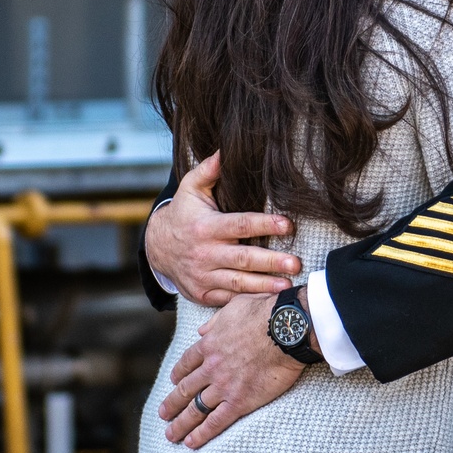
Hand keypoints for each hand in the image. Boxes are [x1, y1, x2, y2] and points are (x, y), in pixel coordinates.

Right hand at [145, 151, 299, 305]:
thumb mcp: (190, 189)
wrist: (158, 247)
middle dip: (270, 262)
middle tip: (295, 263)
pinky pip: (227, 298)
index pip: (239, 225)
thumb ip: (208, 171)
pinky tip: (267, 301)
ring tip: (287, 285)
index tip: (288, 224)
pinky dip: (246, 301)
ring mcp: (203, 275)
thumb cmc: (184, 213)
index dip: (264, 224)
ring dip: (263, 285)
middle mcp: (204, 253)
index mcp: (206, 227)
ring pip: (237, 282)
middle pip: (242, 259)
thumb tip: (224, 151)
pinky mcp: (203, 293)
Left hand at [159, 291, 306, 447]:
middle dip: (172, 403)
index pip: (187, 363)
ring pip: (195, 409)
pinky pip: (216, 421)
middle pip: (186, 389)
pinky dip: (202, 433)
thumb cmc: (264, 312)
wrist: (284, 329)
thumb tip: (203, 329)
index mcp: (210, 344)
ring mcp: (224, 386)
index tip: (173, 381)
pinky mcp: (240, 401)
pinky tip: (191, 442)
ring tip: (171, 434)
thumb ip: (216, 321)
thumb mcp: (234, 307)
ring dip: (181, 423)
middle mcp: (211, 367)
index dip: (178, 373)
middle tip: (163, 414)